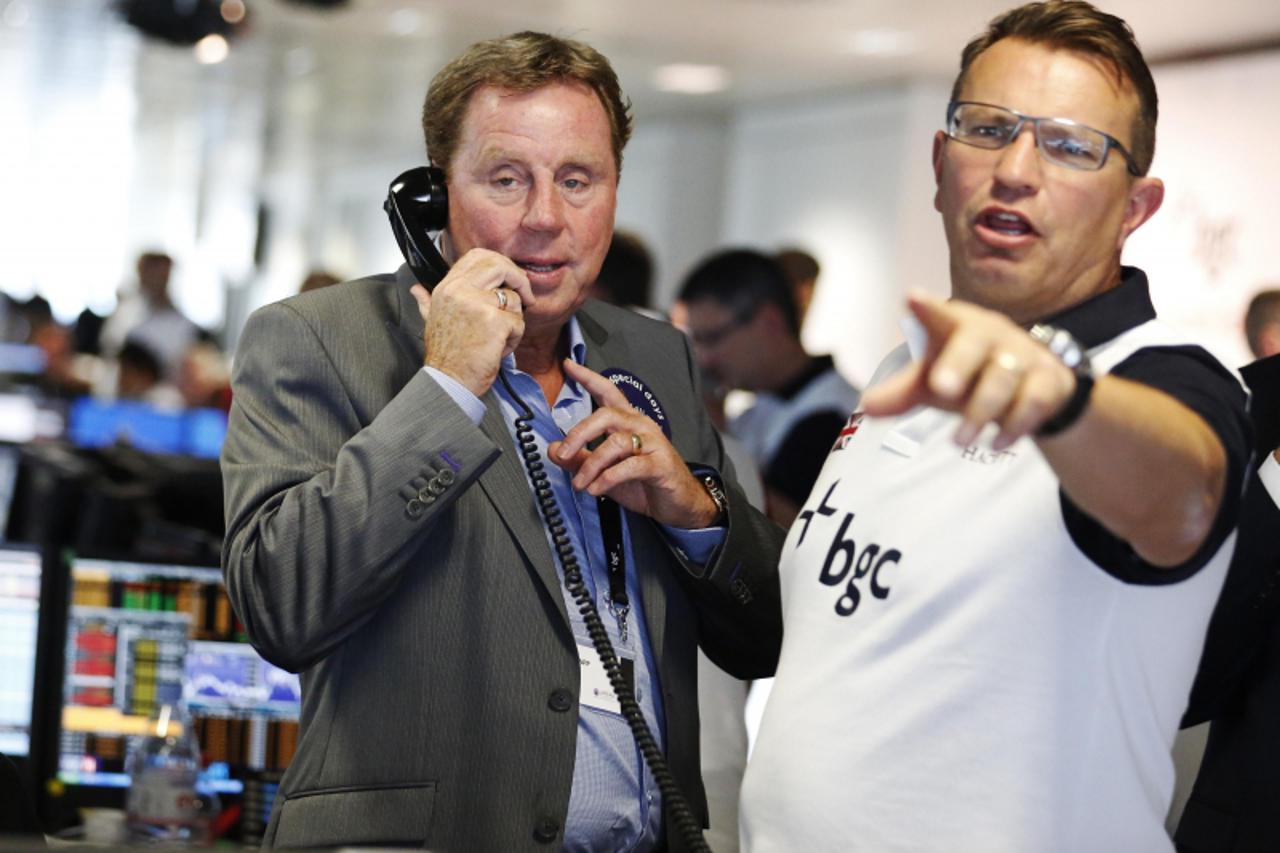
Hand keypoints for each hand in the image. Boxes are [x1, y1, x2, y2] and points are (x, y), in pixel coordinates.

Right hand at [409, 248, 535, 397]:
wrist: (449, 381)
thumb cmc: (446, 355)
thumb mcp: (431, 320)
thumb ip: (426, 301)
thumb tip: (416, 290)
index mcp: (447, 287)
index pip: (478, 256)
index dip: (500, 263)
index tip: (510, 278)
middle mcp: (459, 290)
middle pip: (499, 266)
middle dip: (519, 280)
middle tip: (526, 296)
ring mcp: (477, 304)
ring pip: (513, 299)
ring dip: (514, 321)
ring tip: (497, 338)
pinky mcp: (494, 321)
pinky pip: (519, 322)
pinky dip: (514, 339)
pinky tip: (498, 349)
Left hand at [549, 360, 720, 527]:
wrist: (678, 503)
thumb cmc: (643, 482)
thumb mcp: (604, 471)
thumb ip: (579, 459)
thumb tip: (553, 450)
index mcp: (628, 421)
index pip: (608, 392)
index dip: (588, 377)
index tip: (568, 365)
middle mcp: (641, 426)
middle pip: (606, 415)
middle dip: (579, 433)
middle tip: (563, 452)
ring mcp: (653, 444)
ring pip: (615, 443)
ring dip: (591, 464)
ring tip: (580, 483)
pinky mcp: (660, 465)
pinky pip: (629, 466)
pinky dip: (607, 478)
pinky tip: (596, 489)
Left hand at [861, 292, 1076, 448]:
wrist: (1032, 386)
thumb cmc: (970, 374)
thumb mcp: (933, 384)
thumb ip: (902, 394)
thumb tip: (868, 406)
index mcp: (956, 327)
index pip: (939, 315)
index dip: (926, 308)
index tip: (910, 297)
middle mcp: (990, 334)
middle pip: (975, 343)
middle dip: (958, 364)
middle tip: (940, 388)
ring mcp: (1023, 353)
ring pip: (1004, 377)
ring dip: (980, 411)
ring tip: (958, 441)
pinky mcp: (1049, 378)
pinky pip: (1034, 400)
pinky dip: (1015, 424)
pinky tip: (996, 443)